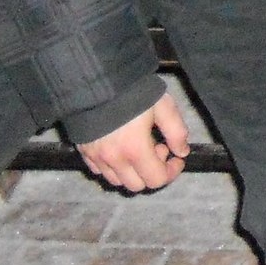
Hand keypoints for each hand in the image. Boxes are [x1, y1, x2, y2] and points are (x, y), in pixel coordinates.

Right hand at [77, 91, 191, 193]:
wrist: (97, 78)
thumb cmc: (133, 90)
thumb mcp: (162, 106)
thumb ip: (176, 131)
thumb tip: (182, 152)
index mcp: (135, 149)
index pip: (156, 180)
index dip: (171, 172)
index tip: (175, 157)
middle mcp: (113, 159)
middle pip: (137, 186)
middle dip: (151, 171)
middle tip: (156, 147)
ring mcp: (95, 157)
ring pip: (117, 181)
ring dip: (132, 171)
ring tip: (136, 147)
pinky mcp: (83, 151)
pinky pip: (98, 171)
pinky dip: (112, 167)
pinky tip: (119, 148)